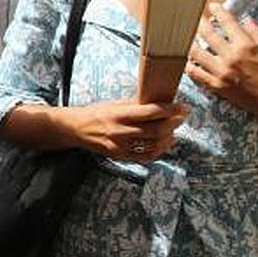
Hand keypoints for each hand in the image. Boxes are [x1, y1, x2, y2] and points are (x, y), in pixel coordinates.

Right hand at [63, 99, 188, 162]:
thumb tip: (160, 100)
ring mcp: (119, 145)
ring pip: (153, 145)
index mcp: (119, 114)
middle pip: (155, 130)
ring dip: (168, 138)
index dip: (170, 109)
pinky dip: (158, 151)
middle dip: (173, 123)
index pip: (151, 112)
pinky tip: (163, 144)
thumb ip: (136, 104)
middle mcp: (120, 131)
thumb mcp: (114, 104)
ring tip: (173, 131)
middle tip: (182, 117)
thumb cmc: (96, 113)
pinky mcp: (119, 155)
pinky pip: (144, 156)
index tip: (182, 106)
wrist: (75, 128)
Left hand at [188, 4, 257, 123]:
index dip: (218, 12)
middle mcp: (231, 57)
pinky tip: (186, 58)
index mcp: (246, 46)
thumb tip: (247, 20)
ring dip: (188, 42)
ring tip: (183, 35)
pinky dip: (189, 64)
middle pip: (207, 34)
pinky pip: (195, 73)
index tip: (212, 6)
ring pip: (196, 53)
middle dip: (197, 22)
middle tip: (191, 15)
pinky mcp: (216, 86)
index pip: (228, 23)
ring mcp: (221, 72)